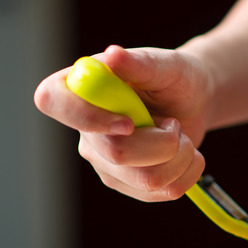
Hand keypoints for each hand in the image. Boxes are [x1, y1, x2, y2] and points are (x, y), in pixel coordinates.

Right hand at [34, 45, 212, 200]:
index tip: (128, 121)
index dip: (87, 117)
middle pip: (116, 154)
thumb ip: (139, 63)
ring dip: (182, 157)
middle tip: (173, 124)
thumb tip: (113, 55)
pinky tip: (184, 154)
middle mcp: (87, 130)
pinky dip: (188, 173)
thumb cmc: (175, 78)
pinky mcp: (127, 183)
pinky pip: (163, 192)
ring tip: (180, 136)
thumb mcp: (165, 65)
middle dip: (164, 141)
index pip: (53, 102)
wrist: (195, 104)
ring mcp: (105, 162)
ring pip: (146, 180)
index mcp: (83, 88)